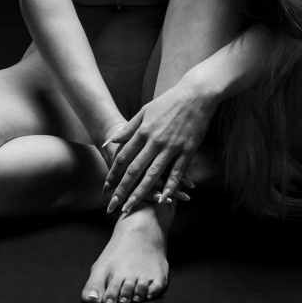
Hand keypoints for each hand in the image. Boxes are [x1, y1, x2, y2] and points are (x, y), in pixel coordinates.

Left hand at [102, 81, 216, 213]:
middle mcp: (155, 141)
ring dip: (141, 193)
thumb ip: (127, 129)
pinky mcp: (188, 150)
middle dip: (122, 190)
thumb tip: (110, 141)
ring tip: (131, 207)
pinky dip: (170, 186)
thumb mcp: (144, 111)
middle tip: (113, 206)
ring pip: (153, 174)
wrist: (196, 94)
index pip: (124, 157)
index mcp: (143, 131)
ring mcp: (171, 147)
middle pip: (135, 170)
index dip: (113, 174)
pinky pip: (177, 172)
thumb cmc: (168, 102)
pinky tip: (164, 199)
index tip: (105, 189)